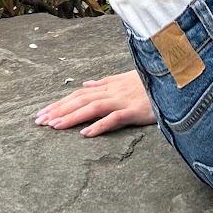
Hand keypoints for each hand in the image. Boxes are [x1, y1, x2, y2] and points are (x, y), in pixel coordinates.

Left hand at [33, 69, 155, 136]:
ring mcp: (123, 100)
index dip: (61, 103)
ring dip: (72, 116)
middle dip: (59, 110)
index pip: (79, 94)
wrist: (174, 82)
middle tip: (39, 121)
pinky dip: (99, 125)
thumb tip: (85, 84)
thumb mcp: (126, 79)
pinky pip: (114, 118)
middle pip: (81, 100)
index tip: (43, 113)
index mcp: (110, 85)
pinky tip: (85, 134)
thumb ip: (105, 82)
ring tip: (54, 126)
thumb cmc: (151, 83)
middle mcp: (113, 91)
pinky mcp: (135, 111)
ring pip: (93, 107)